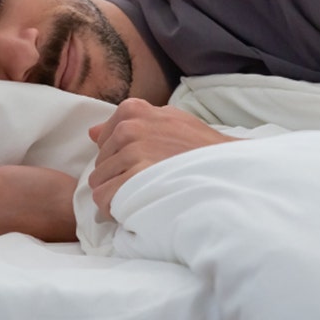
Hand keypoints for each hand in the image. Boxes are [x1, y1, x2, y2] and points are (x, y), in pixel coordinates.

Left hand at [87, 99, 235, 218]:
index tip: (139, 167)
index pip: (102, 141)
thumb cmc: (200, 147)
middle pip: (100, 164)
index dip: (119, 160)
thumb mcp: (169, 121)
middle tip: (144, 186)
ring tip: (142, 197)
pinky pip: (104, 198)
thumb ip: (132, 123)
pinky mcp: (134, 177)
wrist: (227, 167)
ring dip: (117, 195)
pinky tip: (134, 209)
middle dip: (116, 178)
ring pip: (99, 182)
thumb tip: (92, 133)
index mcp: (133, 110)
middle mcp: (128, 127)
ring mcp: (132, 152)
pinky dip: (115, 209)